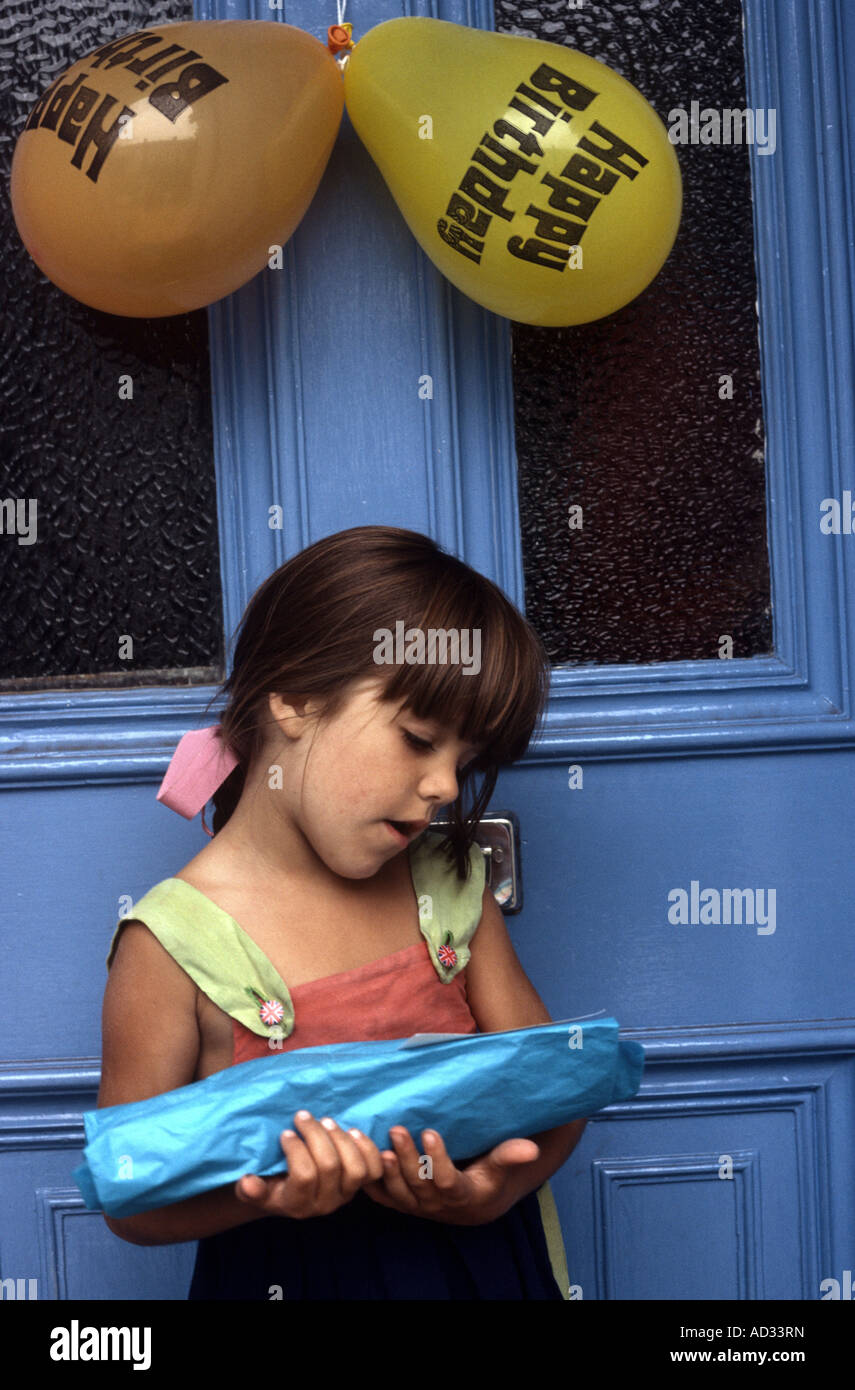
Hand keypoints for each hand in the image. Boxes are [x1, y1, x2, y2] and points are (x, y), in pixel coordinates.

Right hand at [234, 1110, 385, 1219]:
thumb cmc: (270, 1185)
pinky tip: (352, 1130)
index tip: (286, 1132)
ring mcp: (346, 1195)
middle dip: (316, 1135)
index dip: (296, 1149)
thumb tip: (247, 1183)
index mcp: (298, 1205)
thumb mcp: (255, 1190)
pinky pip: (374, 1169)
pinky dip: (366, 1147)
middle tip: (303, 1117)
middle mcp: (325, 1204)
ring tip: (326, 1121)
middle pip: (330, 1166)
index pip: (304, 1176)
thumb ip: (250, 1189)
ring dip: (341, 1139)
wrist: (292, 1194)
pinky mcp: (361, 1184)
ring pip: (355, 1167)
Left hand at [362, 1126, 540, 1225]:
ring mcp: (415, 1206)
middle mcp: (435, 1205)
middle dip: (406, 1158)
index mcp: (461, 1196)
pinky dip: (369, 1179)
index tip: (431, 1133)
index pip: (447, 1181)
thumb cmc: (488, 1177)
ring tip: (377, 1142)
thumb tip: (532, 1148)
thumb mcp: (500, 1166)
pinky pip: (381, 1195)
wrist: (473, 1204)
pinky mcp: (400, 1202)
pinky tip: (360, 1157)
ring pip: (397, 1192)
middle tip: (398, 1129)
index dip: (438, 1160)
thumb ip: (511, 1155)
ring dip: (386, 1169)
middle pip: (417, 1184)